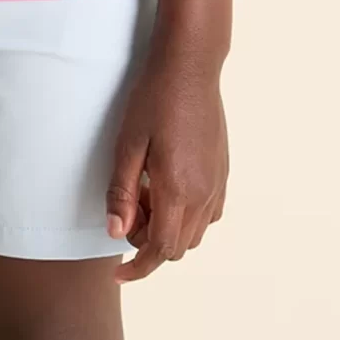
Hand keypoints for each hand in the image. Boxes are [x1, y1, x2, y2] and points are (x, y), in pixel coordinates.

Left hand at [104, 42, 228, 281]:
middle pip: (178, 247)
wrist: (191, 67)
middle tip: (128, 208)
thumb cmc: (154, 100)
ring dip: (169, 229)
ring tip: (147, 194)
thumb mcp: (127, 145)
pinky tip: (168, 188)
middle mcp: (204, 193)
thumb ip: (121, 193)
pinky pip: (210, 213)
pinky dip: (187, 216)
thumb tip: (116, 234)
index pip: (160, 249)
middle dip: (149, 243)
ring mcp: (218, 183)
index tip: (119, 272)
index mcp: (178, 189)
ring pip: (196, 233)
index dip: (138, 267)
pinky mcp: (223, 172)